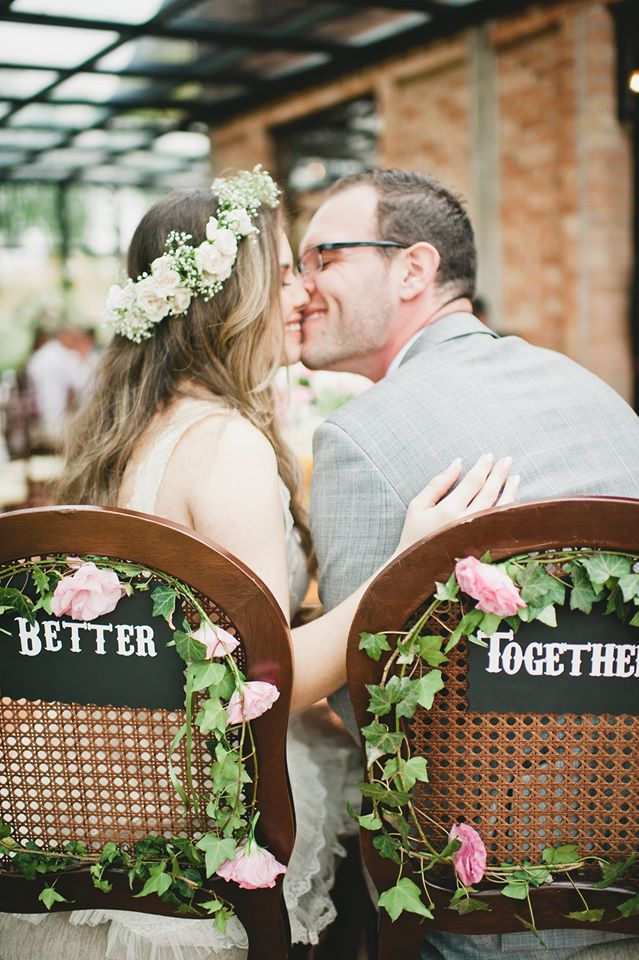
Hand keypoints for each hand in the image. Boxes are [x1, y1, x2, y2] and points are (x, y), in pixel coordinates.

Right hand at [396, 454, 518, 553]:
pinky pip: (501, 523)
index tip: (489, 456)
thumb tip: (458, 462)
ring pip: (500, 507)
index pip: (473, 481)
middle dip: (499, 473)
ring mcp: (479, 535)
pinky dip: (509, 508)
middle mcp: (467, 522)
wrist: (417, 570)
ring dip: (509, 489)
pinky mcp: (485, 544)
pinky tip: (512, 498)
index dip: (483, 466)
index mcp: (449, 510)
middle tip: (507, 459)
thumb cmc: (414, 535)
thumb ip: (438, 483)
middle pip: (489, 491)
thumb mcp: (418, 505)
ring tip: (514, 476)